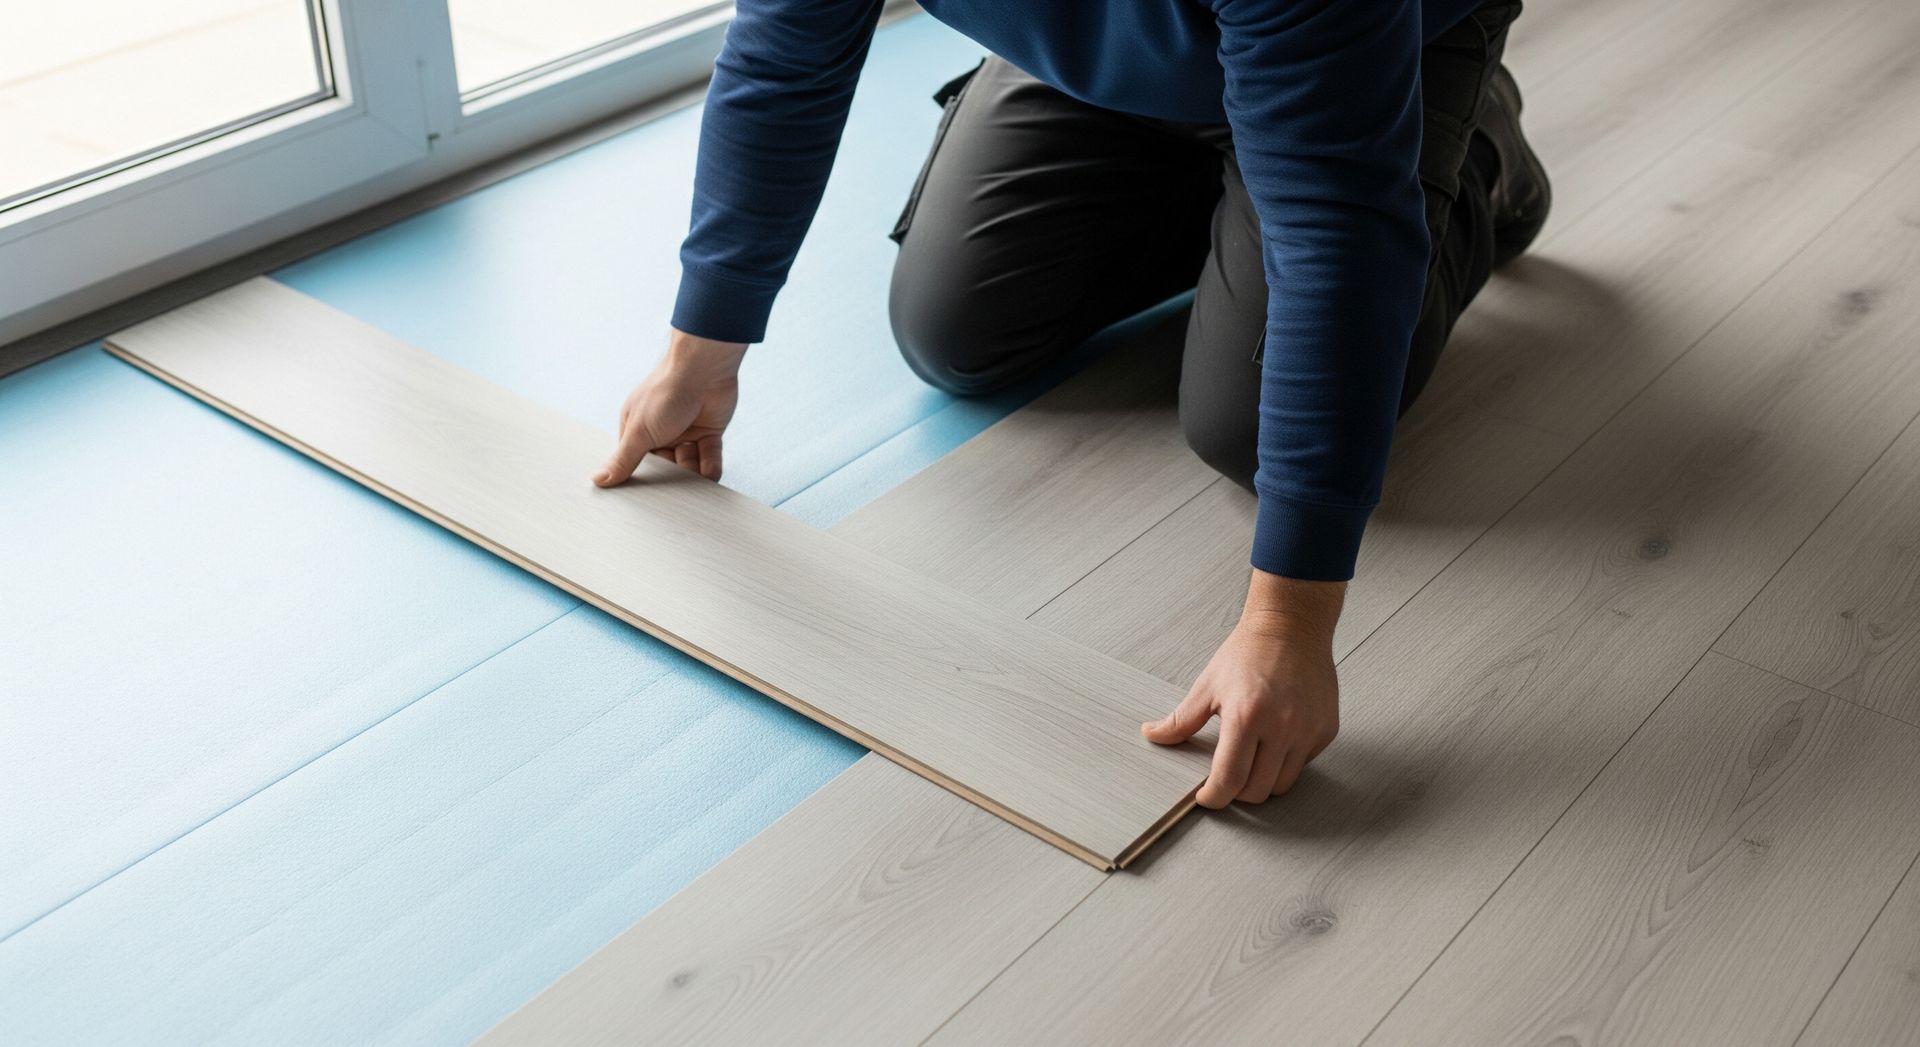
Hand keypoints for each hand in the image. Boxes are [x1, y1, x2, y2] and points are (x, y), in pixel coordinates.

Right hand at [593, 330, 747, 485]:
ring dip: (692, 475)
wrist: (704, 369)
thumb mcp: (640, 432)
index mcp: (637, 428)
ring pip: (689, 464)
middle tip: (673, 497)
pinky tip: (709, 479)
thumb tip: (598, 479)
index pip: (636, 461)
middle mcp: (661, 431)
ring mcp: (686, 431)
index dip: (641, 477)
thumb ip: (623, 459)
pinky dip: (710, 468)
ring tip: (694, 489)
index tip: (645, 498)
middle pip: (665, 466)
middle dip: (670, 478)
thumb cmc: (666, 391)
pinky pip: (710, 457)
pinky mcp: (709, 432)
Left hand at [1142, 571, 1343, 806]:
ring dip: (1263, 781)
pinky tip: (1275, 741)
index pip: (1230, 780)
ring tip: (1251, 759)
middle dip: (1237, 792)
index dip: (1214, 797)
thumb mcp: (1208, 686)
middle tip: (1227, 776)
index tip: (1207, 796)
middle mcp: (1282, 727)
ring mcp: (1308, 730)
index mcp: (1246, 716)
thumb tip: (1153, 735)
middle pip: (1258, 791)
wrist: (1291, 627)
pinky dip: (1286, 762)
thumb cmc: (1249, 652)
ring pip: (1283, 784)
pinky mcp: (1326, 730)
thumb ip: (1181, 720)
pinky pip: (1303, 764)